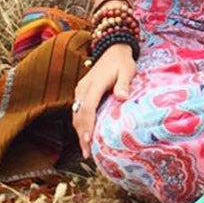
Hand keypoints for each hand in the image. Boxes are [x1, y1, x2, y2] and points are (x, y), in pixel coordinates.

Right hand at [72, 44, 134, 158]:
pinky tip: (85, 134)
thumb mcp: (127, 70)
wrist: (113, 49)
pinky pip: (78, 110)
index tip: (88, 140)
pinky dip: (80, 123)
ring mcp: (80, 89)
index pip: (88, 108)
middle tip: (87, 153)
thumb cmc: (122, 62)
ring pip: (76, 114)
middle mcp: (83, 88)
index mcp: (94, 84)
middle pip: (79, 115)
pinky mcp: (81, 91)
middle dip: (81, 134)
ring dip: (79, 131)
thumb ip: (124, 84)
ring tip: (86, 149)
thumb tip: (123, 97)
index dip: (87, 125)